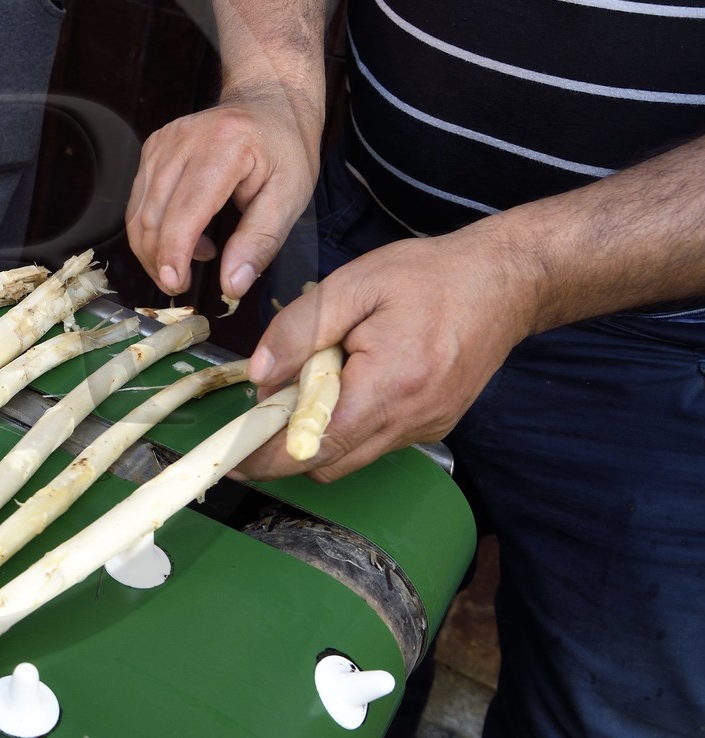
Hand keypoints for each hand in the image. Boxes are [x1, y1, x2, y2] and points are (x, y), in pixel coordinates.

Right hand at [126, 89, 320, 297]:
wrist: (270, 102)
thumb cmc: (285, 149)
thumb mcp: (289, 198)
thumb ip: (259, 243)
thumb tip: (231, 286)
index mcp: (223, 147)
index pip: (184, 211)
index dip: (173, 253)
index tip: (175, 284)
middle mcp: (183, 140)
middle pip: (152, 216)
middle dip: (159, 260)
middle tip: (182, 285)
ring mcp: (162, 142)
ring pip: (138, 212)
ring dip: (155, 248)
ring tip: (192, 259)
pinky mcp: (152, 148)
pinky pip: (139, 201)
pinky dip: (154, 229)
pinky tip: (187, 234)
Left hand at [238, 226, 540, 482]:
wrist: (507, 281)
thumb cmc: (430, 276)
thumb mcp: (352, 285)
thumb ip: (299, 331)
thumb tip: (258, 375)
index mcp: (388, 387)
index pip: (314, 447)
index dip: (266, 460)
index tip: (231, 459)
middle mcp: (410, 420)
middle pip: (329, 462)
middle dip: (285, 445)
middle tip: (263, 405)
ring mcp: (427, 427)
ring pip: (352, 454)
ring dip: (318, 430)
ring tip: (312, 377)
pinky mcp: (434, 424)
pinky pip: (377, 439)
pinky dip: (349, 422)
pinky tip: (348, 378)